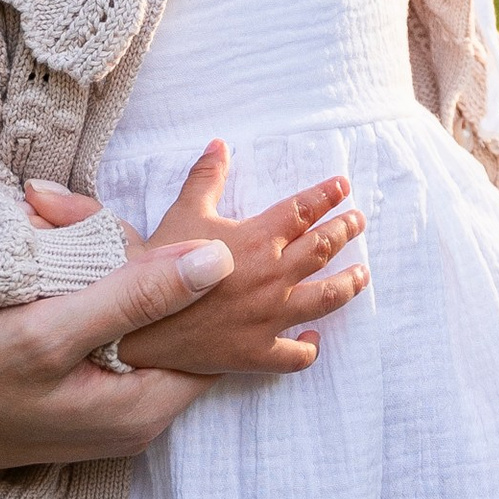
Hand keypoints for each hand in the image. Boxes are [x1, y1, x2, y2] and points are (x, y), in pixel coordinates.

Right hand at [0, 236, 232, 498]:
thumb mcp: (49, 330)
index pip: (205, 330)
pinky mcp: (74, 397)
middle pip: (168, 320)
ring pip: (132, 320)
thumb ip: (136, 297)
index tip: (131, 234)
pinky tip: (43, 266)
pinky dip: (80, 293)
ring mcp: (103, 409)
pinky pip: (101, 334)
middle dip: (127, 261)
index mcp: (144, 409)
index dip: (183, 274)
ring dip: (98, 270)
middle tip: (64, 220)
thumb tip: (221, 260)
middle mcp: (134, 417)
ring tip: (46, 230)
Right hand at [28, 142, 367, 378]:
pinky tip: (314, 338)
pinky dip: (309, 347)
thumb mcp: (183, 213)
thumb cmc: (158, 264)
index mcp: (257, 238)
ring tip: (362, 273)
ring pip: (326, 298)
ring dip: (349, 282)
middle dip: (345, 230)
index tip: (343, 186)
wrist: (136, 323)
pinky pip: (295, 355)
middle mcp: (272, 276)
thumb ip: (206, 177)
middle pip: (324, 248)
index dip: (326, 195)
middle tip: (357, 221)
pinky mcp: (258, 352)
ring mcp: (270, 317)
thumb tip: (220, 144)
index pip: (303, 210)